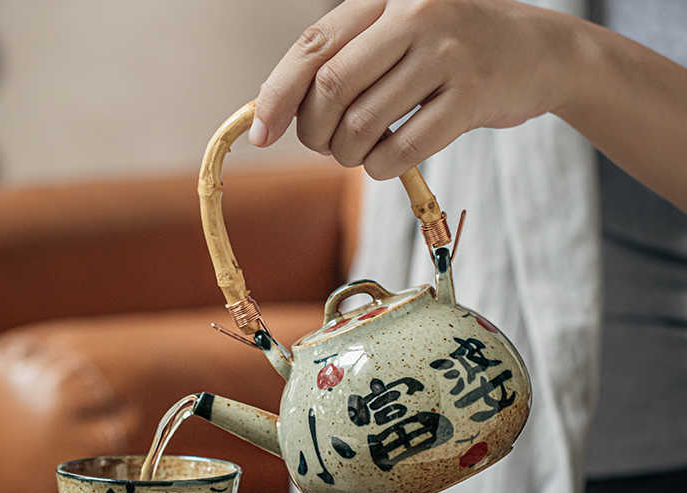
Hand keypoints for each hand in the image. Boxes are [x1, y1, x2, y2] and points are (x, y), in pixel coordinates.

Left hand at [250, 0, 573, 178]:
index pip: (313, 47)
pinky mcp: (472, 97)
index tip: (262, 135)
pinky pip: (401, 150)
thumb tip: (277, 112)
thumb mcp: (397, 37)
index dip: (278, 96)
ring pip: (363, 126)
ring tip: (360, 153)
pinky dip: (381, 168)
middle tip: (325, 146)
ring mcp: (448, 54)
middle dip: (314, 133)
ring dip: (348, 156)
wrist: (539, 52)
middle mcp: (415, 15)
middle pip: (331, 89)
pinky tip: (385, 162)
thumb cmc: (451, 52)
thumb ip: (345, 61)